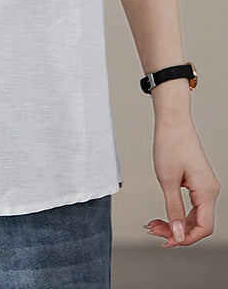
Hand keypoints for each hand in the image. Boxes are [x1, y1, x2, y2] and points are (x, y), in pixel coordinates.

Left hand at [144, 115, 220, 246]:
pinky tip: (163, 214)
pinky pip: (191, 204)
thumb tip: (177, 234)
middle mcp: (210, 190)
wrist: (173, 121)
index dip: (185, 238)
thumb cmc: (170, 144)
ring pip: (194, 215)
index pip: (204, 228)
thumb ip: (173, 208)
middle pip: (198, 224)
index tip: (166, 241)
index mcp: (207, 191)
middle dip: (176, 231)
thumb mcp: (167, 180)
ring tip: (154, 223)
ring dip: (175, 222)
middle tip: (153, 230)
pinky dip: (177, 212)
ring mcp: (205, 186)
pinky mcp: (198, 181)